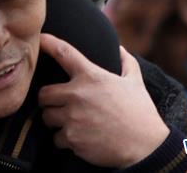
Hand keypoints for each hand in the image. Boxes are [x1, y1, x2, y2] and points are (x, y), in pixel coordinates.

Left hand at [38, 34, 168, 167]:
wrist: (146, 146)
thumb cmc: (140, 111)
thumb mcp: (135, 81)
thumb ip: (126, 62)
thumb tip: (120, 48)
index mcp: (91, 76)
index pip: (63, 52)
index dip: (48, 43)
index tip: (40, 39)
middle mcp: (77, 95)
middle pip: (43, 94)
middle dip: (47, 99)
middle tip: (56, 104)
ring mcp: (73, 118)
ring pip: (47, 117)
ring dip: (54, 120)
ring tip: (68, 122)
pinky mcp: (73, 140)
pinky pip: (57, 139)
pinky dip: (64, 140)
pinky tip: (77, 138)